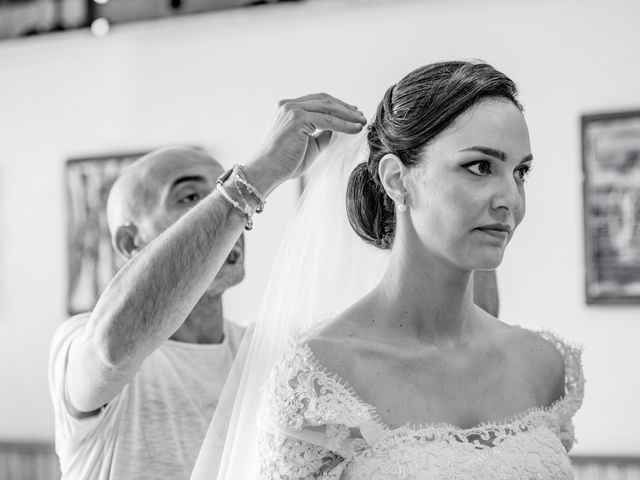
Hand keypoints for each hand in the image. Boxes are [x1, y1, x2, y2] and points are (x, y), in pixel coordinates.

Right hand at [246, 93, 366, 195]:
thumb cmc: (284, 163)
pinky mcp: (297, 119)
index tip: (352, 113)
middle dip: (345, 107)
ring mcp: (292, 110)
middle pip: (325, 100)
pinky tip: (355, 129)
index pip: (318, 101)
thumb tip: (338, 131)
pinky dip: (344, 124)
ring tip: (361, 122)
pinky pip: (328, 120)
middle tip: (360, 115)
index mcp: (288, 108)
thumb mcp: (309, 146)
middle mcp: (288, 105)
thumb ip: (322, 135)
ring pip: (328, 107)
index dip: (337, 106)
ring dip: (348, 114)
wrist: (266, 171)